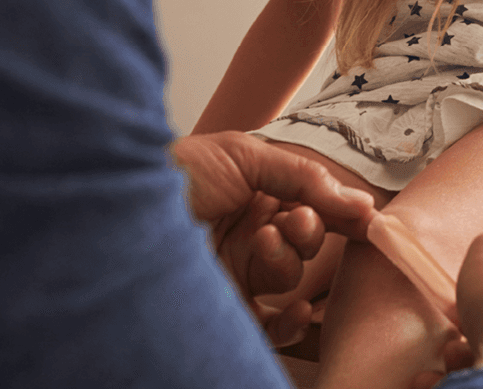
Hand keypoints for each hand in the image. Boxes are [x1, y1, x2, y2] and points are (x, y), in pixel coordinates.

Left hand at [169, 131, 375, 343]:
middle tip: (292, 222)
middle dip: (308, 232)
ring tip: (262, 243)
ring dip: (287, 261)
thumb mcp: (245, 156)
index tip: (365, 218)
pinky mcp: (223, 308)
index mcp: (257, 194)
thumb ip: (304, 177)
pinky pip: (268, 327)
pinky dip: (289, 323)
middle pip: (306, 244)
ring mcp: (236, 271)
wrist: (117, 207)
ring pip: (289, 279)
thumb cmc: (175, 172)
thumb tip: (360, 203)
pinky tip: (297, 311)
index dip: (339, 213)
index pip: (312, 207)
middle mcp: (249, 233)